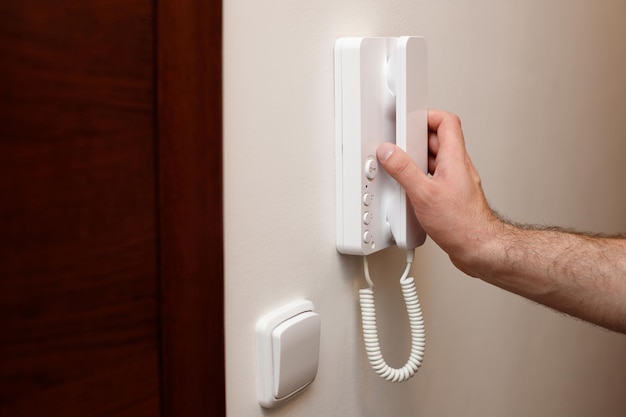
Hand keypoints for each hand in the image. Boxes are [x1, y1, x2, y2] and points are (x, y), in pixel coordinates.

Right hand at [376, 109, 503, 274]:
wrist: (478, 249)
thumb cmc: (462, 224)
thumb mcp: (424, 194)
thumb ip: (403, 170)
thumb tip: (389, 152)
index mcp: (455, 158)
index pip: (446, 122)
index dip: (426, 115)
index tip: (408, 120)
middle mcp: (457, 167)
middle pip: (437, 140)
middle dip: (416, 140)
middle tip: (400, 145)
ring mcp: (455, 182)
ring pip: (435, 160)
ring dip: (417, 161)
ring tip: (401, 167)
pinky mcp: (451, 197)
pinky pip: (434, 179)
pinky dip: (420, 179)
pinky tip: (410, 190)